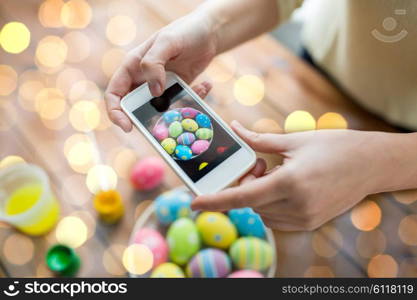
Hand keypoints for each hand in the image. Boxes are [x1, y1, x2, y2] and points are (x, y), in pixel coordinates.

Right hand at [105, 11, 217, 131]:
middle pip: (135, 107)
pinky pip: (181, 102)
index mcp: (132, 67)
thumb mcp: (166, 42)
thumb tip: (154, 92)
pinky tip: (205, 85)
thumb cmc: (184, 31)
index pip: (115, 94)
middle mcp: (144, 79)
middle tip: (162, 126)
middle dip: (147, 119)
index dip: (116, 113)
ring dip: (175, 111)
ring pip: (160, 109)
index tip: (127, 126)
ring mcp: (162, 86)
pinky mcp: (179, 90)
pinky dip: (194, 98)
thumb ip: (154, 64)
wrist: (209, 32)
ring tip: (191, 101)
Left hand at [192, 121, 388, 230]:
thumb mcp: (295, 140)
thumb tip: (235, 129)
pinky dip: (269, 202)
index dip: (216, 201)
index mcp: (290, 183)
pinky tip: (281, 183)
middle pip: (251, 203)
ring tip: (272, 171)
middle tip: (256, 163)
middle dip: (244, 185)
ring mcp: (305, 218)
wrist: (371, 164)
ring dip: (257, 194)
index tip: (194, 203)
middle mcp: (296, 206)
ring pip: (262, 211)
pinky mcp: (310, 222)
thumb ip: (259, 139)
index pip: (243, 197)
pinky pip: (277, 217)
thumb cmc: (335, 146)